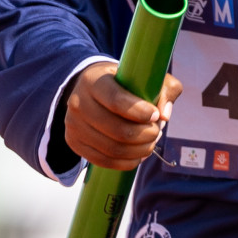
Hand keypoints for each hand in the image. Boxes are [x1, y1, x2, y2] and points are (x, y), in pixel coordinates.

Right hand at [63, 61, 183, 170]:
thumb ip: (164, 88)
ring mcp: (73, 124)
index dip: (139, 112)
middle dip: (144, 135)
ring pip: (112, 149)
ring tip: (150, 143)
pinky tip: (139, 155)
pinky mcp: (74, 142)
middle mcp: (78, 102)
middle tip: (156, 131)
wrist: (91, 90)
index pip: (115, 100)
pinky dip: (126, 162)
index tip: (155, 115)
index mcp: (94, 80)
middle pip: (116, 130)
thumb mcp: (145, 76)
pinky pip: (103, 161)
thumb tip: (164, 115)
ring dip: (139, 151)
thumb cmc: (124, 82)